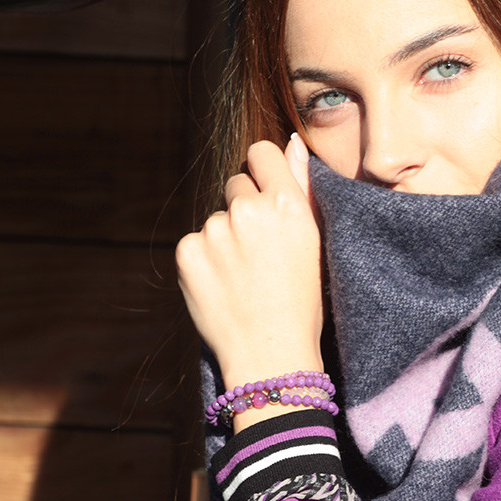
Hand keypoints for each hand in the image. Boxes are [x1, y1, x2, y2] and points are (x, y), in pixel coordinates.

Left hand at [176, 135, 323, 390]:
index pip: (263, 153)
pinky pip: (195, 244)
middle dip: (245, 209)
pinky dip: (204, 262)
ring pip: (216, 219)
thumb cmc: (301, 304)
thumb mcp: (314, 244)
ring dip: (224, 239)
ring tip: (243, 279)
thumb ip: (302, 188)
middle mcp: (248, 210)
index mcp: (287, 204)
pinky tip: (223, 287)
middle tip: (259, 254)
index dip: (264, 174)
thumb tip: (294, 143)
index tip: (267, 199)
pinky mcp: (187, 252)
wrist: (270, 356)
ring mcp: (214, 230)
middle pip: (236, 184)